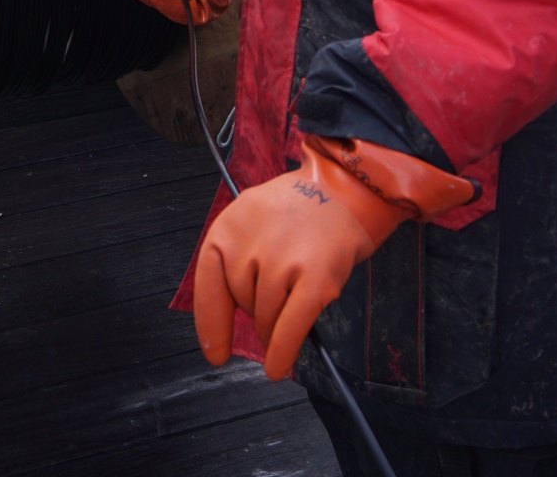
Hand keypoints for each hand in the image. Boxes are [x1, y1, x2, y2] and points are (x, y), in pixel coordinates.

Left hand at [193, 135, 475, 381]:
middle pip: (242, 301)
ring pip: (266, 317)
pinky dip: (282, 351)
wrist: (347, 189)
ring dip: (276, 325)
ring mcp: (283, 260)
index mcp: (231, 223)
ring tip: (295, 300)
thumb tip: (224, 323)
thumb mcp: (254, 219)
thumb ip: (238, 259)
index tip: (216, 353)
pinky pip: (290, 327)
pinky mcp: (315, 278)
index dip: (211, 322)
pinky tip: (277, 367)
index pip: (209, 280)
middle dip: (257, 310)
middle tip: (281, 290)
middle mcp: (252, 241)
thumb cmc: (299, 211)